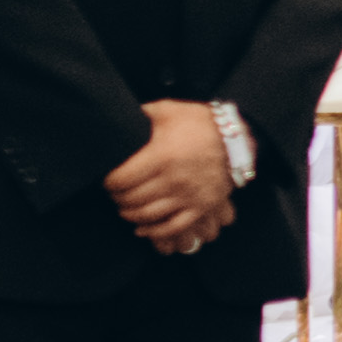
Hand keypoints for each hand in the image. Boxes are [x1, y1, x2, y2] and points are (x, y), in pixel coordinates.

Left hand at [108, 100, 238, 255]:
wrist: (235, 136)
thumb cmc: (200, 122)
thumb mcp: (168, 110)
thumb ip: (142, 114)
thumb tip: (119, 115)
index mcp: (161, 156)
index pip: (122, 179)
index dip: (109, 182)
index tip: (107, 180)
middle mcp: (173, 180)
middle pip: (132, 199)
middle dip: (118, 198)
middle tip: (114, 194)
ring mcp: (188, 196)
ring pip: (148, 215)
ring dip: (131, 215)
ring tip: (125, 208)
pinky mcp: (200, 207)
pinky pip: (172, 226)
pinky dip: (154, 231)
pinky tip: (141, 229)